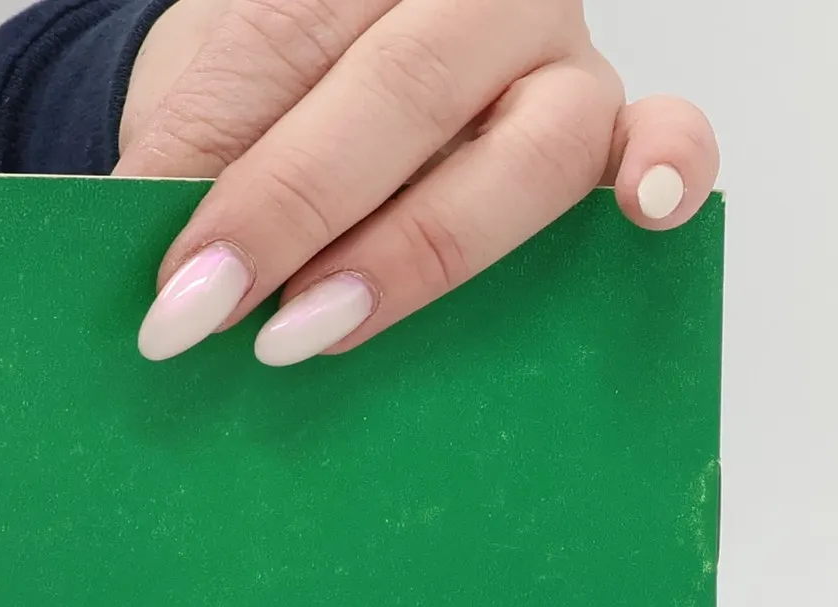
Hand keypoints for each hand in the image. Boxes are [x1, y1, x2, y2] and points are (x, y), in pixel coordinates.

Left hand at [117, 0, 718, 364]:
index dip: (225, 176)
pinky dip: (666, 171)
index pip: (283, 45)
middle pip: (403, 92)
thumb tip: (170, 291)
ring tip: (318, 329)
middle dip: (298, 215)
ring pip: (529, 148)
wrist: (338, 85)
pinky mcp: (611, 128)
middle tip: (221, 316)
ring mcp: (557, 55)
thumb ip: (194, 168)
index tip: (173, 292)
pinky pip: (665, 137)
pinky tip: (645, 212)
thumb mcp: (218, 113)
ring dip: (419, 251)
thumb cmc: (282, 105)